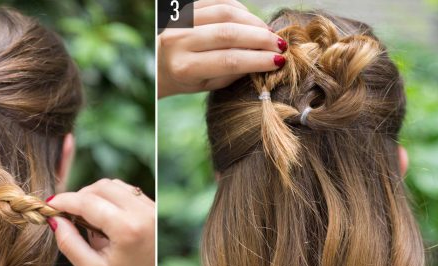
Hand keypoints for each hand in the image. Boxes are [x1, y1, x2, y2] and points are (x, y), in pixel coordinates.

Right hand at [47, 179, 154, 265]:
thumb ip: (69, 243)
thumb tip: (54, 218)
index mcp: (128, 229)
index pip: (89, 202)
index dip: (65, 201)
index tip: (49, 205)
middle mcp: (144, 214)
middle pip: (102, 187)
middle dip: (80, 197)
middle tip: (66, 214)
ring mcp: (151, 210)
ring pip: (114, 185)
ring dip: (94, 196)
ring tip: (84, 218)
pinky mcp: (153, 210)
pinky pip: (126, 192)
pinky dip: (109, 198)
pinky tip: (101, 217)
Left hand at [158, 0, 286, 96]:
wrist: (157, 63)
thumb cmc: (184, 79)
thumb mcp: (204, 84)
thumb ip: (231, 72)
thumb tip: (264, 59)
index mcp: (185, 67)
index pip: (229, 60)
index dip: (257, 59)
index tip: (279, 61)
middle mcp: (179, 41)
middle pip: (229, 33)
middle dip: (260, 38)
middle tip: (280, 45)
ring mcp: (180, 20)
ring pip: (226, 12)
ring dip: (253, 21)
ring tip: (268, 34)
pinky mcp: (184, 5)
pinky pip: (219, 0)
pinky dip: (239, 8)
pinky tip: (250, 21)